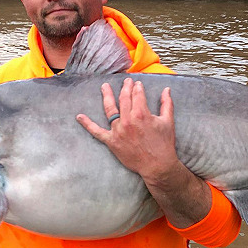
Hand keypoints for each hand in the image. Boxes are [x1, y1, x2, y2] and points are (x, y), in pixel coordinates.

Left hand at [76, 78, 210, 227]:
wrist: (157, 165)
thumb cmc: (163, 144)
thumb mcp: (168, 122)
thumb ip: (167, 104)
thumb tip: (166, 89)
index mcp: (142, 114)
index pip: (137, 94)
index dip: (137, 87)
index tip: (137, 84)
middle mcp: (128, 120)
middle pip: (124, 98)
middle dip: (125, 87)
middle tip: (126, 81)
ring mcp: (118, 130)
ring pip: (110, 109)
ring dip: (107, 96)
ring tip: (104, 87)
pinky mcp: (112, 141)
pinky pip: (97, 132)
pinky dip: (87, 124)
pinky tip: (79, 116)